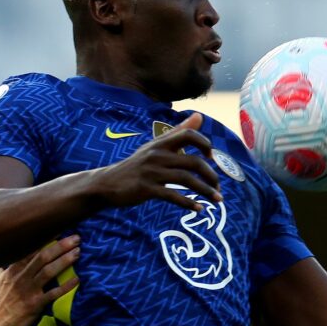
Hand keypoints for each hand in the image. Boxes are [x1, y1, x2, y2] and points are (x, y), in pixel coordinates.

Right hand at [0, 235, 80, 325]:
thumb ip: (2, 267)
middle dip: (61, 246)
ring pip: (48, 271)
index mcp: (13, 269)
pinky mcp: (34, 304)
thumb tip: (2, 257)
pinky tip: (77, 280)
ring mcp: (27, 290)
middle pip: (43, 256)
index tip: (60, 229)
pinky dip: (65, 286)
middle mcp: (21, 277)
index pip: (31, 249)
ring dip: (64, 260)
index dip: (46, 239)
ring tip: (78, 253)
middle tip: (76, 238)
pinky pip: (53, 293)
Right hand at [94, 113, 221, 211]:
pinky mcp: (147, 189)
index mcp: (160, 143)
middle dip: (211, 176)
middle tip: (218, 188)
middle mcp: (157, 155)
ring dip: (205, 191)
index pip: (188, 135)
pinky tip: (199, 209)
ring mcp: (152, 172)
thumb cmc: (136, 165)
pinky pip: (173, 196)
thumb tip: (199, 116)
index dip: (204, 144)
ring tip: (216, 200)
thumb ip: (178, 132)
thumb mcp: (155, 146)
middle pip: (193, 162)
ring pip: (187, 180)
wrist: (107, 184)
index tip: (212, 158)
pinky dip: (188, 203)